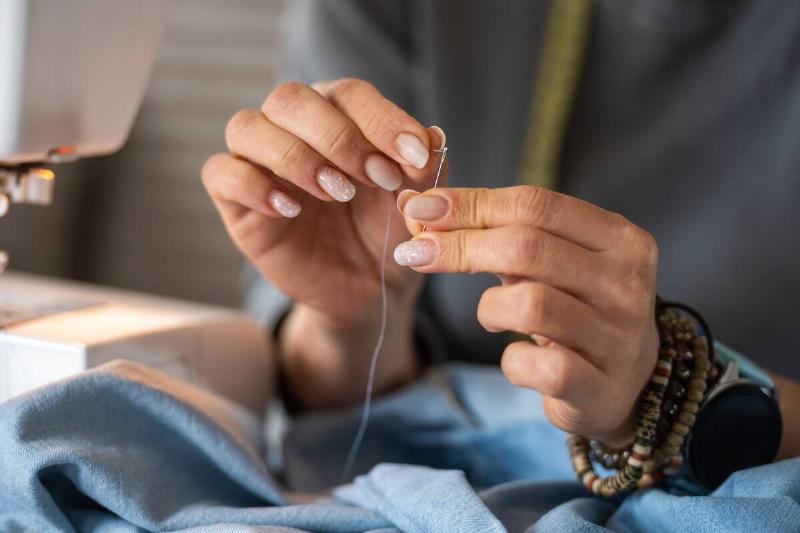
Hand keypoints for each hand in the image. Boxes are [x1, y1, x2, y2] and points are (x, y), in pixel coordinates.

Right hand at [202, 79, 444, 327]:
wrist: (369, 287)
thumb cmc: (388, 231)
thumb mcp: (415, 200)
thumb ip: (424, 167)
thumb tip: (430, 136)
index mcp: (337, 114)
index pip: (348, 93)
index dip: (381, 120)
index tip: (414, 156)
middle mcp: (292, 129)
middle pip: (290, 99)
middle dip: (337, 136)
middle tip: (375, 178)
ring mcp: (258, 162)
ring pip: (247, 127)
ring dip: (295, 156)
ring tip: (337, 193)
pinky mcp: (235, 202)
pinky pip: (220, 173)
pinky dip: (252, 185)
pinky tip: (291, 209)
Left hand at [395, 186, 658, 445]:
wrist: (626, 384)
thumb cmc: (576, 308)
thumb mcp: (553, 264)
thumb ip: (500, 234)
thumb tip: (422, 209)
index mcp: (620, 238)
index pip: (536, 205)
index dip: (471, 204)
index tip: (422, 209)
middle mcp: (627, 283)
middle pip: (527, 248)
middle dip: (460, 246)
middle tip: (416, 252)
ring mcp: (619, 338)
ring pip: (530, 304)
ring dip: (489, 308)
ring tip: (490, 316)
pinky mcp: (600, 388)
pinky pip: (538, 366)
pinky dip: (511, 361)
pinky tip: (515, 358)